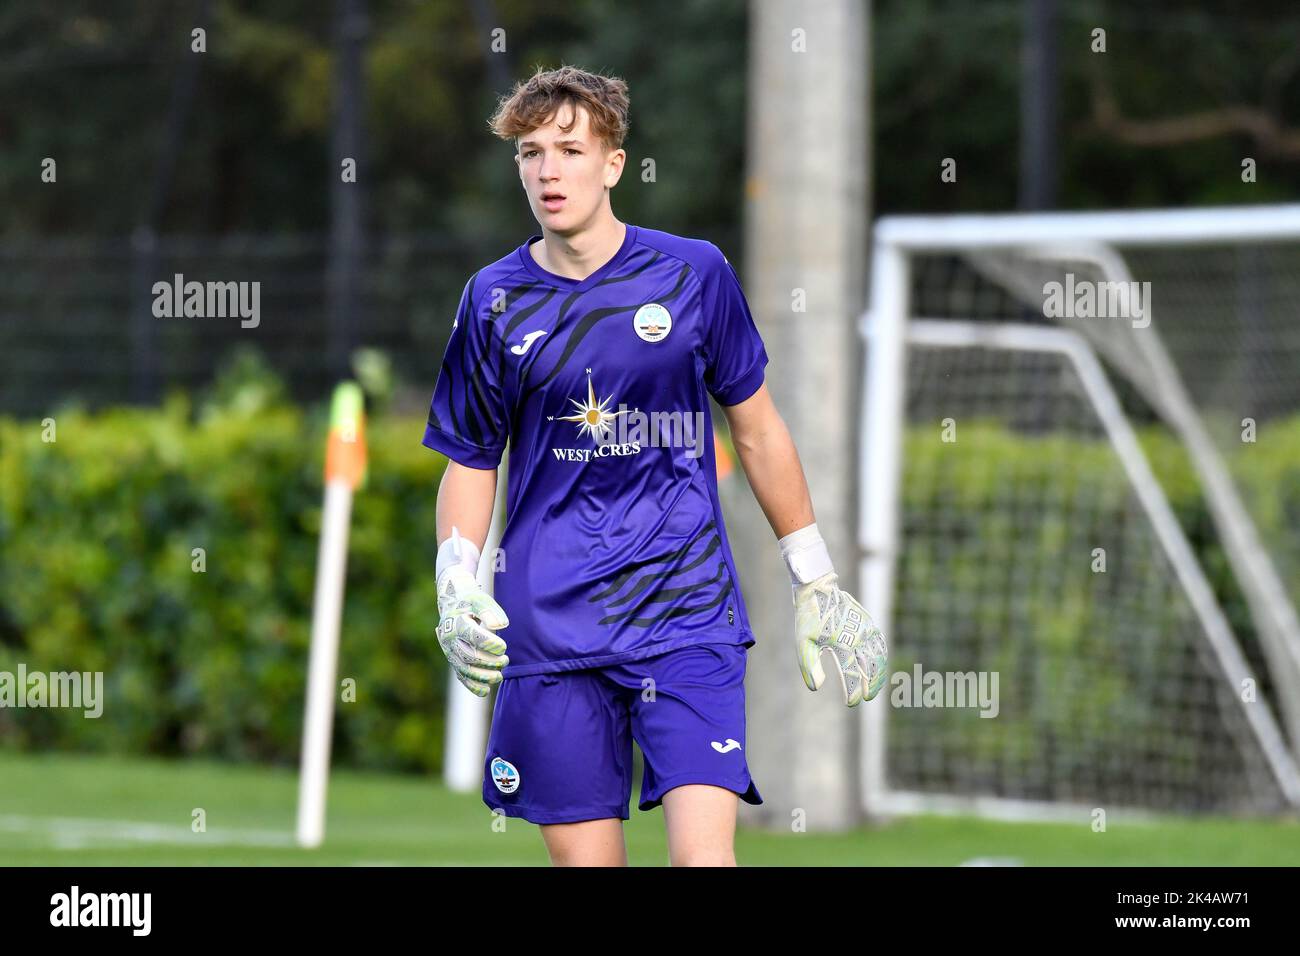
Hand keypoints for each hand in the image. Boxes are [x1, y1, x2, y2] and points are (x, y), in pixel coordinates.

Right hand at [436, 564, 509, 696]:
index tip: (503, 647)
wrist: (453, 603)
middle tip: (506, 660)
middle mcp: (450, 639)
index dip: (489, 644)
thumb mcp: (480, 599)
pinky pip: (461, 675)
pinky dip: (472, 685)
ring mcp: (450, 651)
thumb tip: (500, 625)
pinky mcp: (453, 659)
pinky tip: (485, 691)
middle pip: (469, 656)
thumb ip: (490, 610)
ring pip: (464, 669)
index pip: (473, 636)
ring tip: (499, 676)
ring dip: (483, 676)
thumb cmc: (471, 601)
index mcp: (457, 623)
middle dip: (489, 662)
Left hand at [792, 572, 887, 706]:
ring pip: (879, 657)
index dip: (853, 692)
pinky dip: (881, 658)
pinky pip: (880, 644)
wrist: (819, 589)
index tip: (851, 703)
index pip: (851, 675)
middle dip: (871, 686)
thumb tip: (817, 687)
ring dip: (879, 674)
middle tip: (867, 698)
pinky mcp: (869, 623)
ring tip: (875, 687)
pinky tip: (878, 666)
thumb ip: (810, 667)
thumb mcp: (804, 643)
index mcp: (842, 644)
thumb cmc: (809, 618)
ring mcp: (866, 629)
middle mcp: (858, 637)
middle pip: (870, 668)